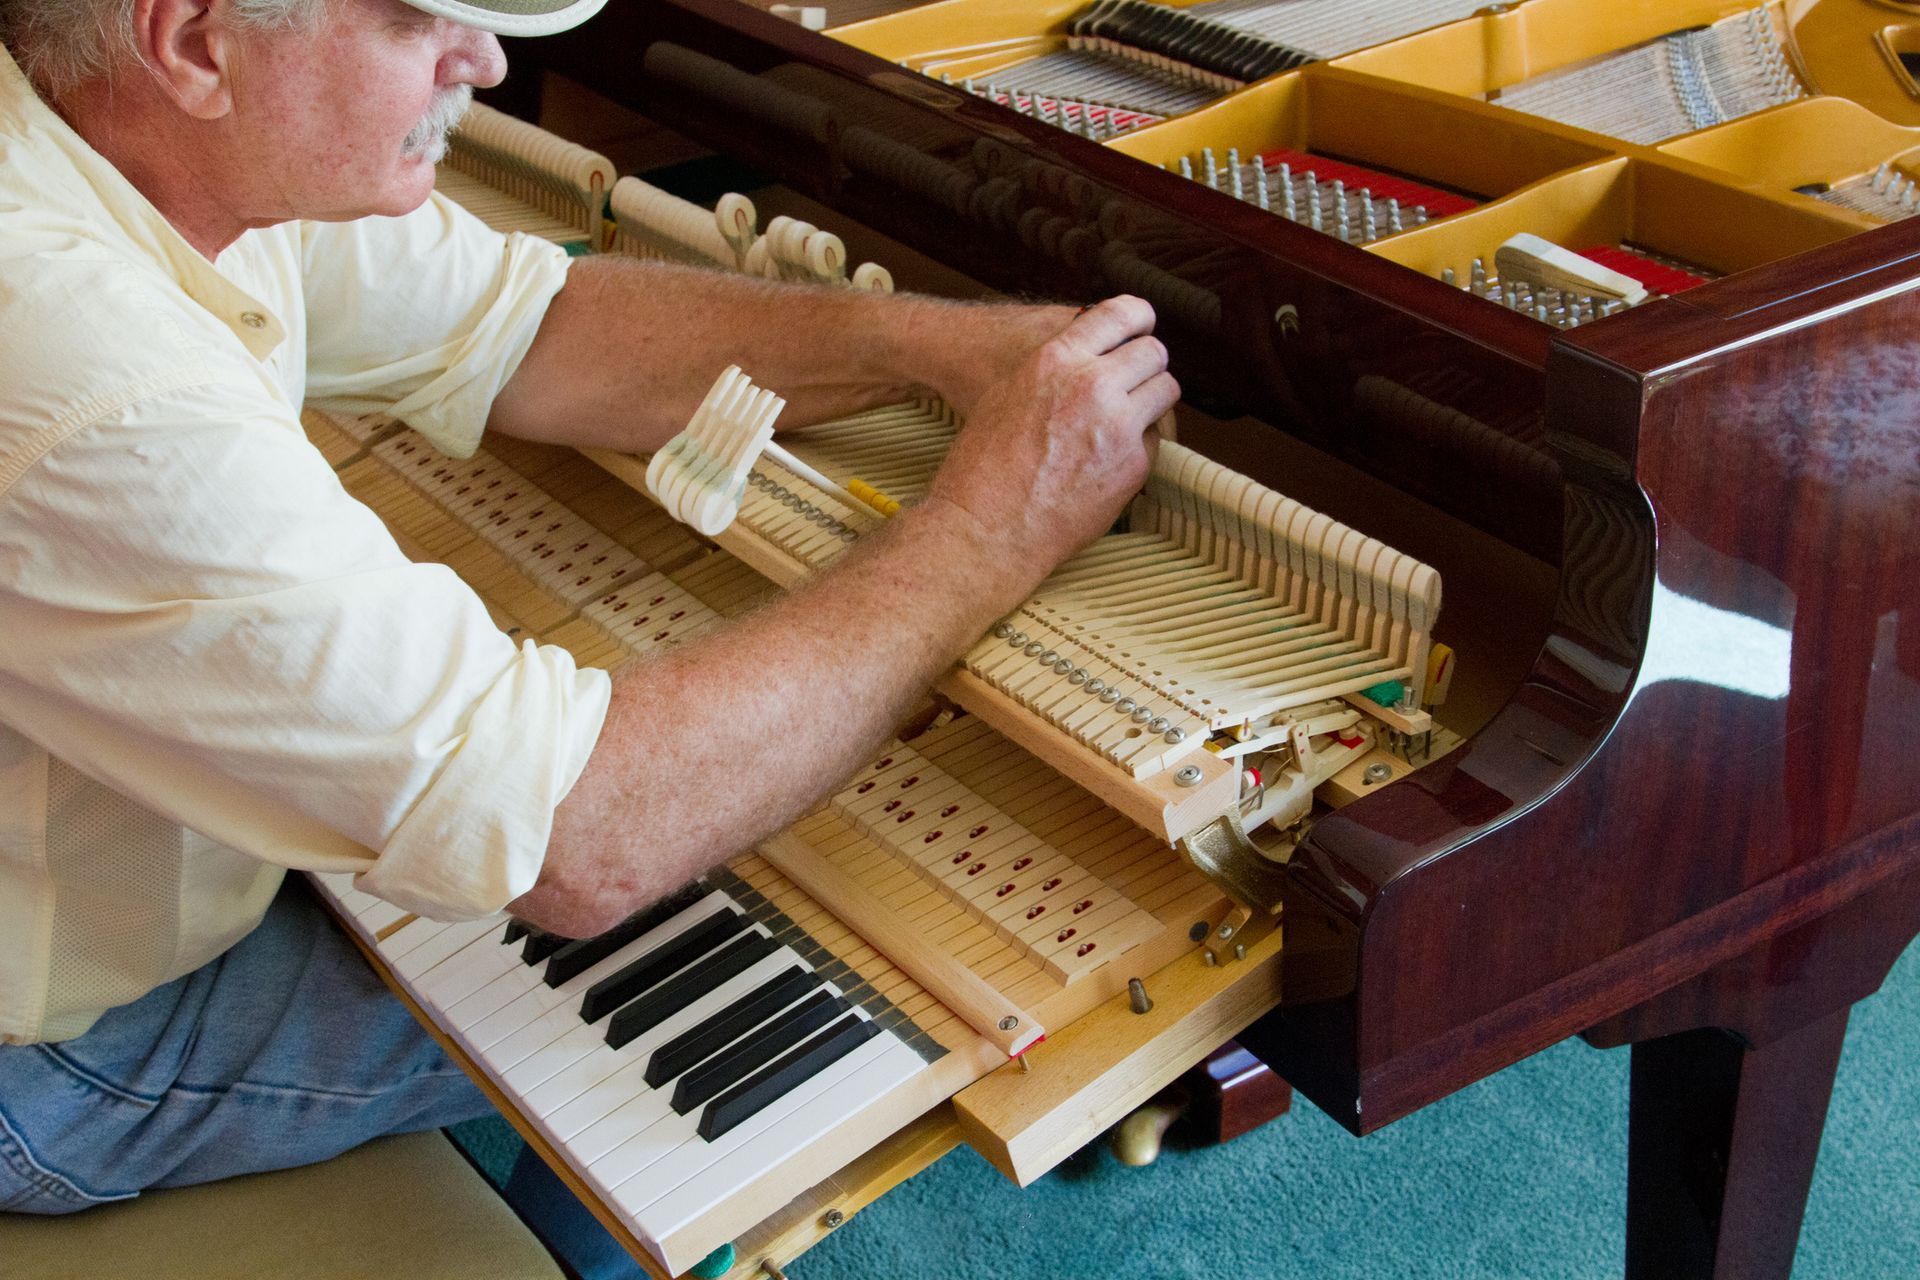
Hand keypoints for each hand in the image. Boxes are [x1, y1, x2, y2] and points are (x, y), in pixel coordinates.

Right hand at [922, 295, 1176, 606]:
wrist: (986, 526)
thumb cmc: (983, 464)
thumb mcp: (1008, 392)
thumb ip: (1055, 368)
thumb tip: (1085, 358)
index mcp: (1056, 359)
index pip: (1121, 314)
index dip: (1138, 318)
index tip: (1142, 326)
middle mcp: (1091, 385)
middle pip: (1153, 352)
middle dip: (1147, 364)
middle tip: (1136, 378)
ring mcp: (1117, 425)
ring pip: (1166, 391)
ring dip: (1151, 400)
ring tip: (1129, 415)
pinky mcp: (1133, 465)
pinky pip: (1156, 440)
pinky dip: (1139, 444)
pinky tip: (1111, 456)